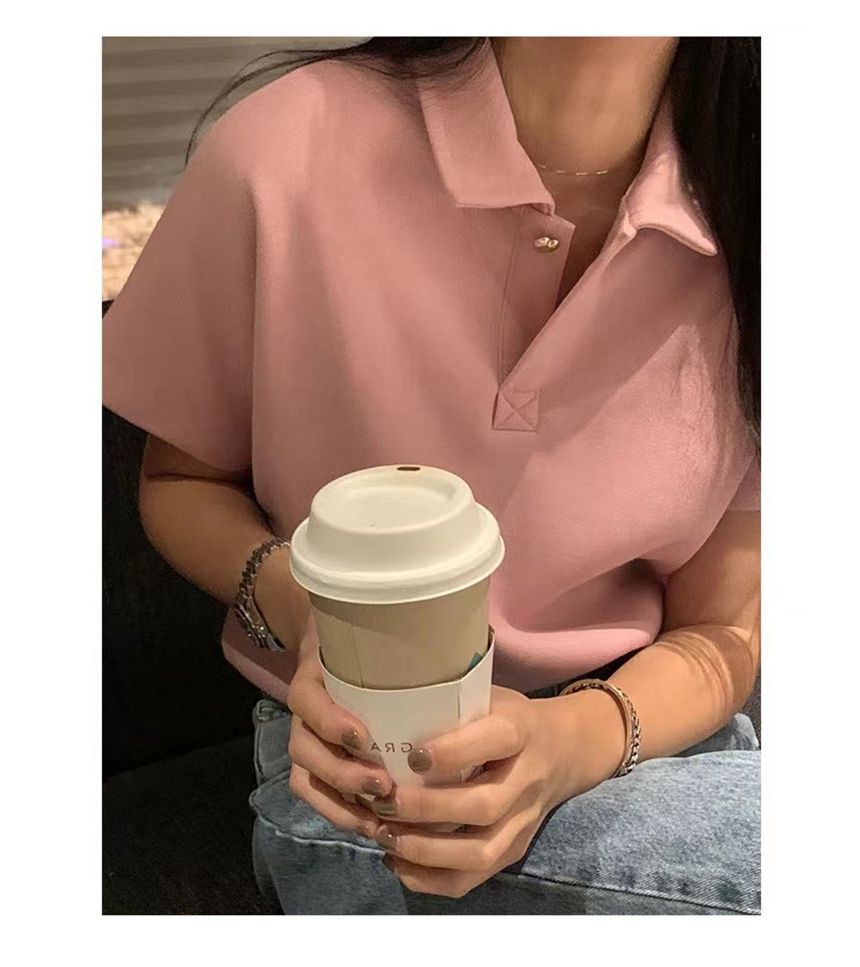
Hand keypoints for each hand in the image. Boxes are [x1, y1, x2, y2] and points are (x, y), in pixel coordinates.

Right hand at [284, 620, 392, 839]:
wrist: (345, 655)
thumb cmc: (374, 654)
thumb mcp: (382, 649)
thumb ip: (405, 658)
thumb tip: (459, 665)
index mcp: (315, 679)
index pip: (307, 700)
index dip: (330, 722)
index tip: (364, 738)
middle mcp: (303, 714)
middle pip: (303, 749)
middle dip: (343, 773)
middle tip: (384, 786)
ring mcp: (304, 743)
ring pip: (306, 779)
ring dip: (343, 802)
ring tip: (382, 817)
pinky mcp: (311, 769)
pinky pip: (314, 798)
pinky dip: (341, 815)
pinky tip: (374, 827)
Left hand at [369, 684, 618, 897]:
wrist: (565, 749)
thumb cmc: (509, 716)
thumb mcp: (488, 695)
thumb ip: (449, 704)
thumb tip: (384, 710)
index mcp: (520, 730)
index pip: (495, 741)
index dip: (452, 752)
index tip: (411, 754)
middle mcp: (527, 780)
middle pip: (483, 806)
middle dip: (427, 809)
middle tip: (384, 801)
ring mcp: (523, 822)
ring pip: (479, 852)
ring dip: (426, 851)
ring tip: (384, 835)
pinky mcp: (514, 850)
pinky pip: (473, 878)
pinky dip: (430, 879)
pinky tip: (396, 861)